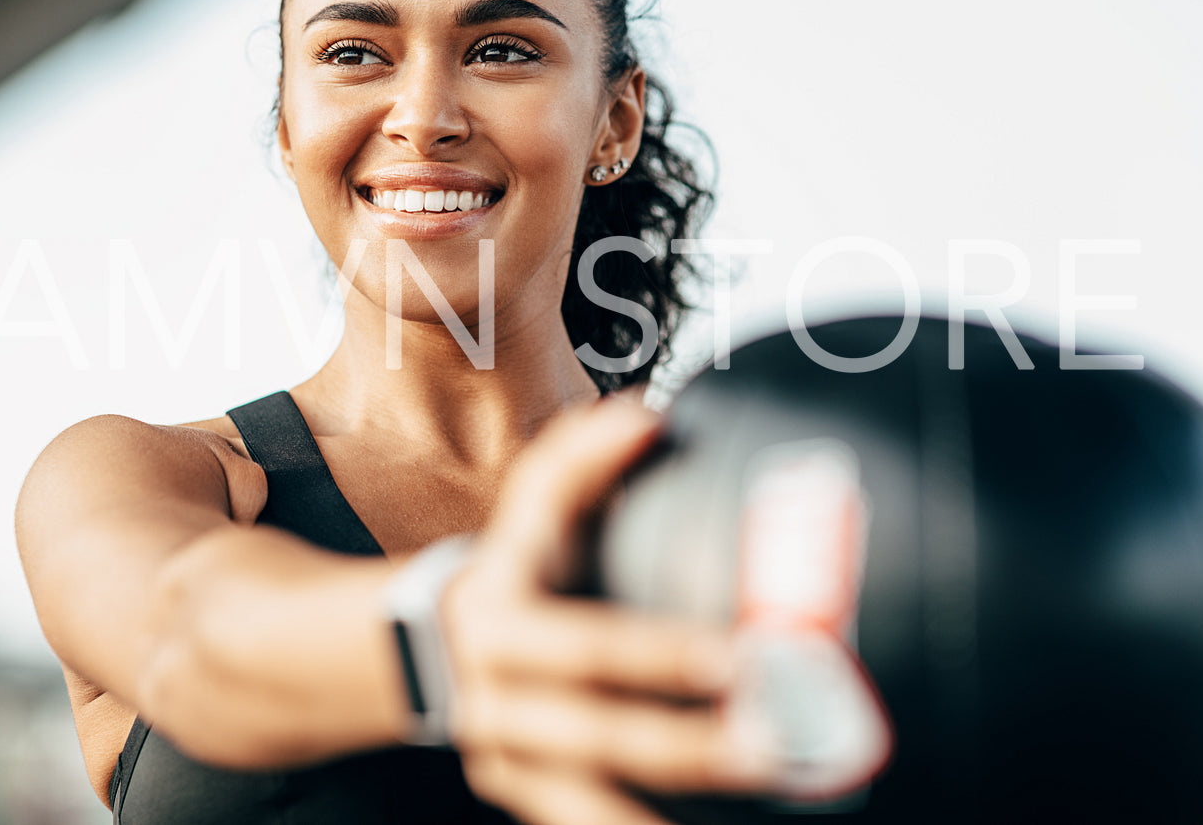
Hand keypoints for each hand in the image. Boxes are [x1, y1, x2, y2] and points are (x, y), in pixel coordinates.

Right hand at [439, 397, 780, 824]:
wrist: (428, 647)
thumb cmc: (507, 570)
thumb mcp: (527, 508)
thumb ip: (581, 458)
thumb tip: (646, 417)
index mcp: (502, 627)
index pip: (588, 644)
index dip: (660, 654)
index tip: (736, 657)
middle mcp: (497, 703)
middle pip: (599, 735)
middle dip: (689, 747)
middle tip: (774, 747)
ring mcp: (509, 763)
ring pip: (589, 806)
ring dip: (664, 816)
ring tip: (756, 806)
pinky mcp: (525, 801)